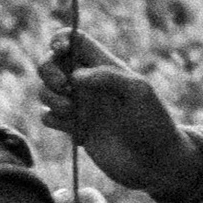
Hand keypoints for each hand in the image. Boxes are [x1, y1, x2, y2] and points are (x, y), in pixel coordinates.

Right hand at [37, 29, 191, 198]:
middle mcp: (89, 84)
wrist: (156, 163)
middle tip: (64, 86)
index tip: (59, 50)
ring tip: (72, 111)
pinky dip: (53, 120)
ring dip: (51, 98)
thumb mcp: (139, 91)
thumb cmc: (154, 123)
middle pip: (51, 62)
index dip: (60, 39)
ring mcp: (81, 106)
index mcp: (104, 67)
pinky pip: (48, 117)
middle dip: (48, 69)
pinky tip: (77, 132)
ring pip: (45, 91)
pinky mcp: (75, 129)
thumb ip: (108, 76)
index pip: (75, 40)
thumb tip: (75, 75)